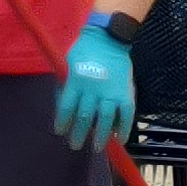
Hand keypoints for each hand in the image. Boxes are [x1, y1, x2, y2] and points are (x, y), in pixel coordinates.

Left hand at [53, 20, 134, 152]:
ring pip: (105, 119)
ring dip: (101, 136)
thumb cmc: (84, 50)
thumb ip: (66, 83)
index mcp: (76, 82)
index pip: (66, 108)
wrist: (108, 38)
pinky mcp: (126, 92)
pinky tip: (121, 138)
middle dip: (79, 133)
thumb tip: (62, 102)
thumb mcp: (67, 63)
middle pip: (85, 117)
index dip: (63, 122)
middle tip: (75, 145)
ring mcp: (111, 92)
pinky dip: (124, 127)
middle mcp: (92, 89)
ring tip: (96, 147)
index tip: (60, 132)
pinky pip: (126, 114)